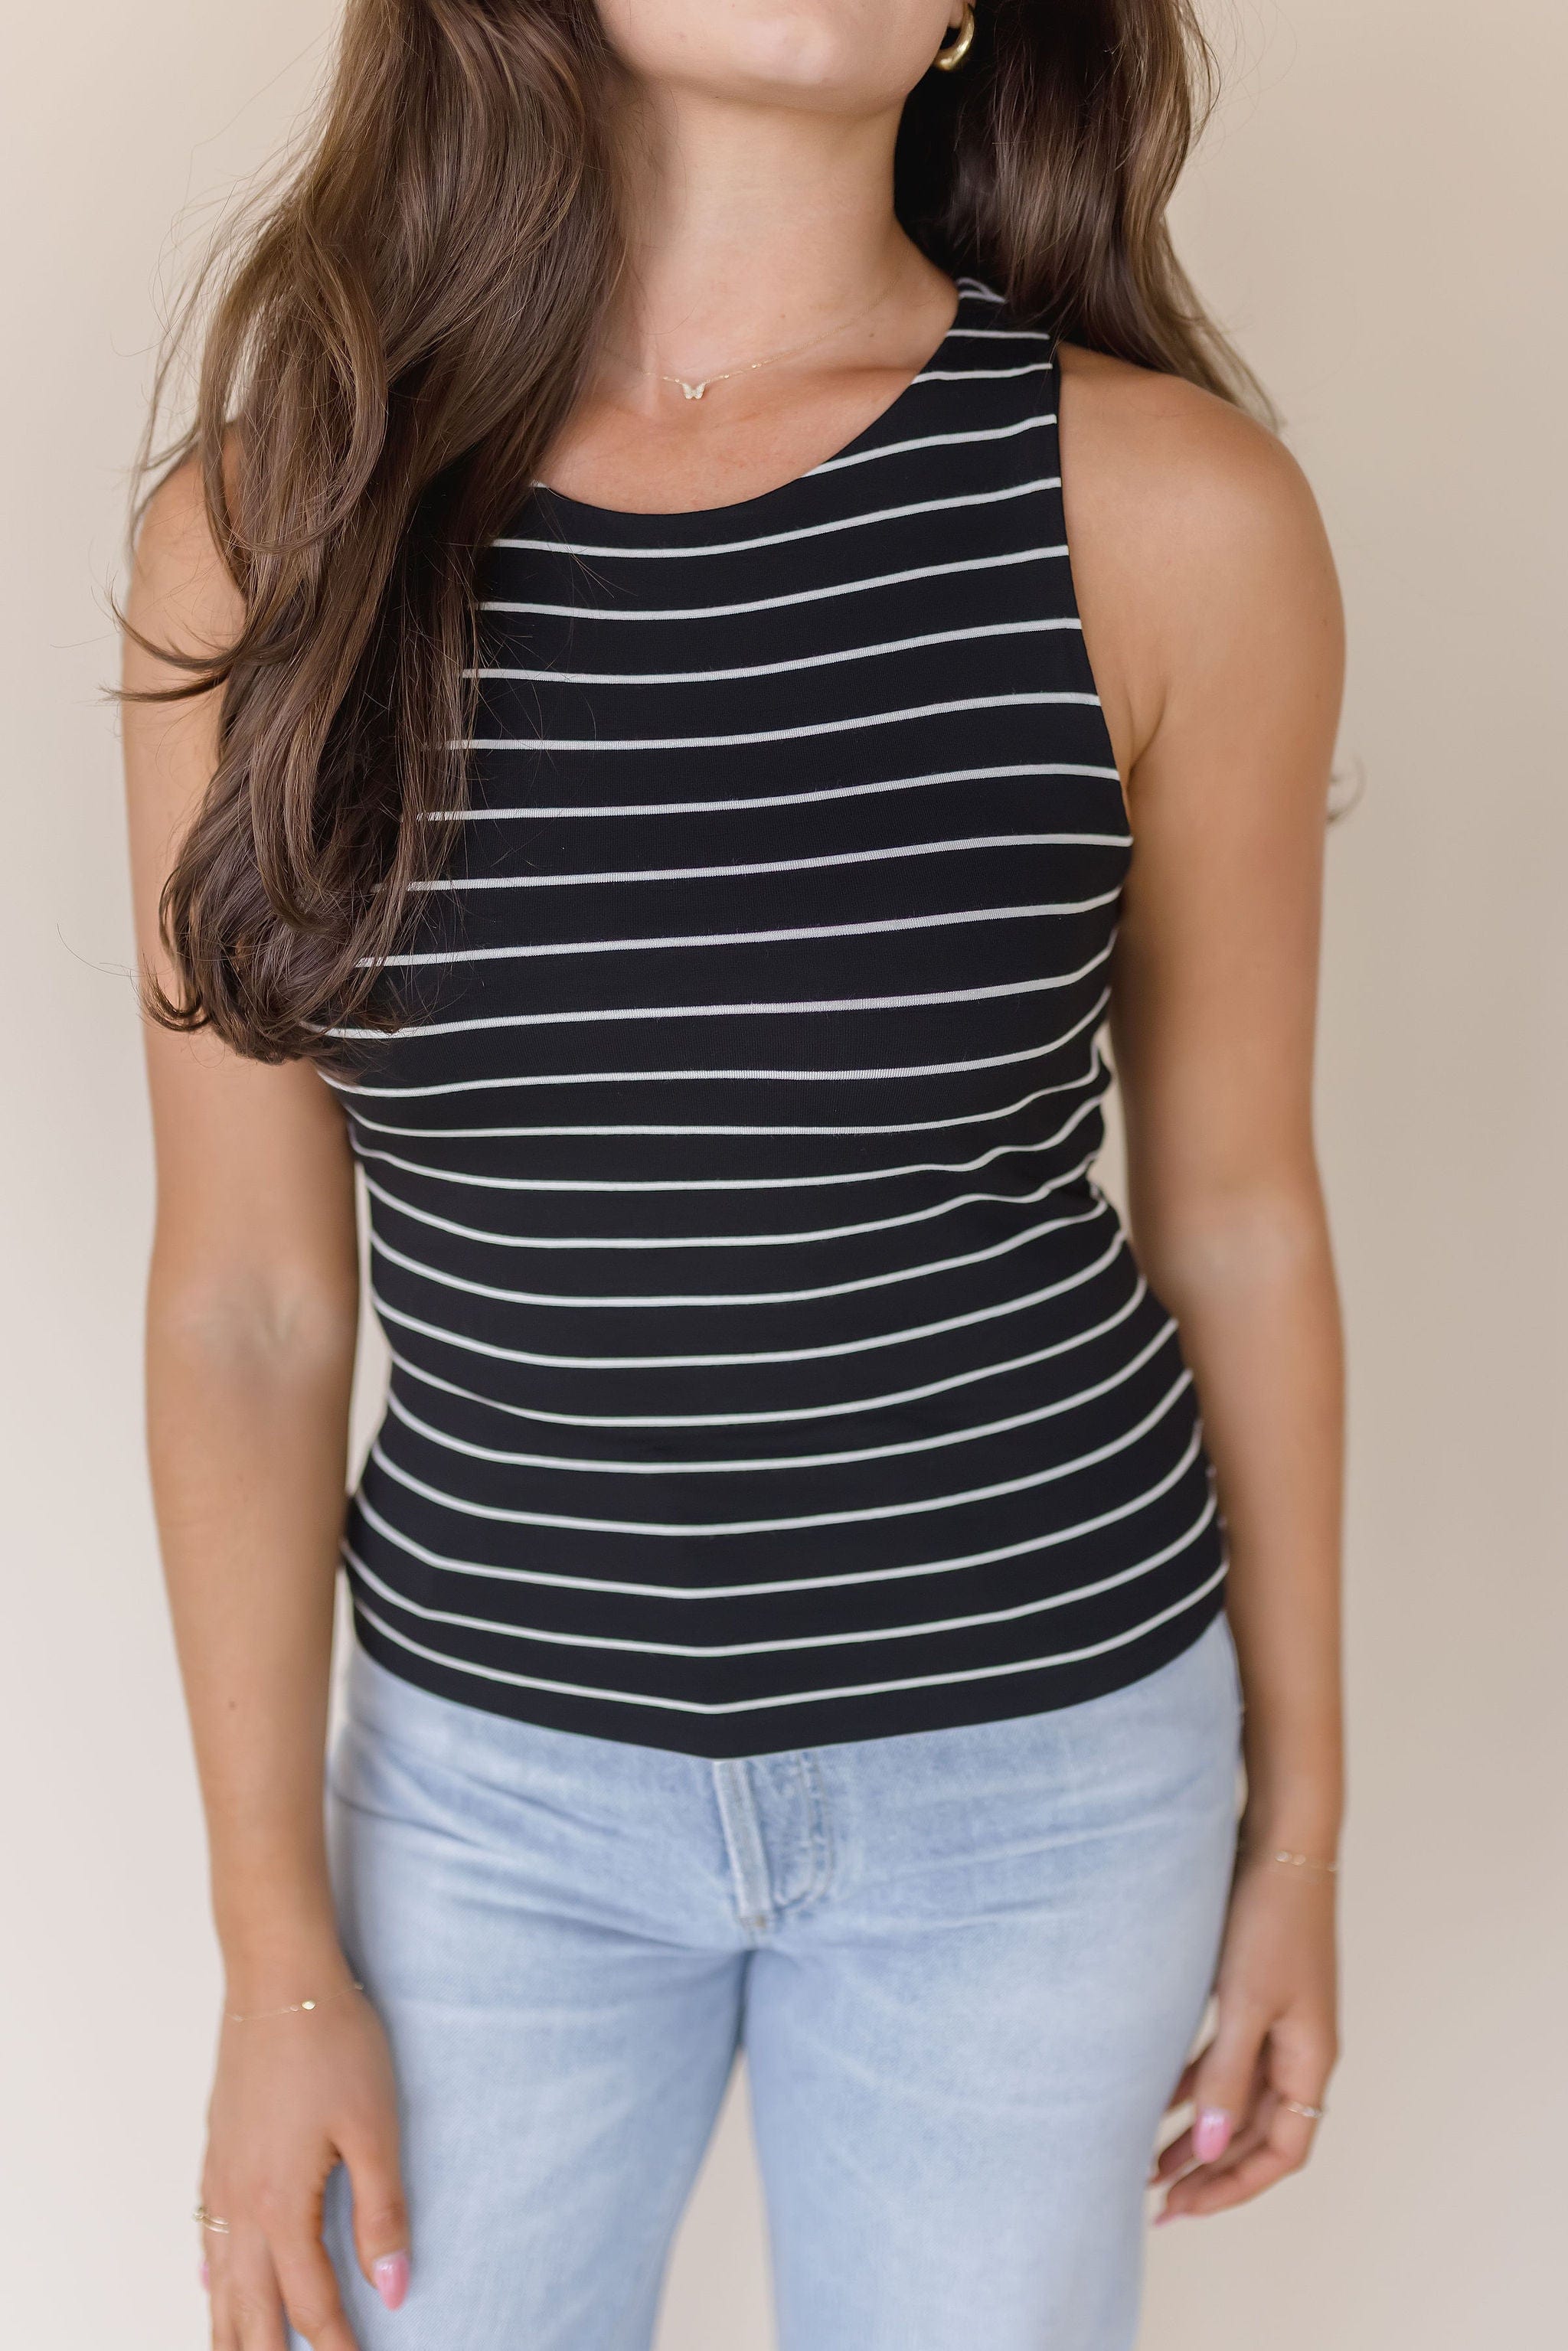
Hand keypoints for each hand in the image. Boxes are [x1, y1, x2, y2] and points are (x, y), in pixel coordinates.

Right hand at [200, 1978, 409, 2348]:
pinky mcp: (216, 2149)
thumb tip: (392, 2291)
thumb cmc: (331, 2041)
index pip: (310, 2305)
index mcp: (281, 2207)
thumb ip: (382, 2214)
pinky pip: (204, 2235)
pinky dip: (210, 2276)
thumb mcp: (375, 2128)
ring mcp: (221, 2176)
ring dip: (232, 2328)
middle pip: (249, 2311)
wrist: (279, 1975)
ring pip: (217, 2281)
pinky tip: (212, 2285)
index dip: (338, 2348)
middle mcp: (240, 2204)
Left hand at [1151, 1847, 1337, 2220]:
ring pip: (1237, 2100)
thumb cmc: (1269, 1917)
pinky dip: (1195, 2085)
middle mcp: (1299, 2050)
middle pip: (1258, 2135)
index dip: (1234, 2187)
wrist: (1281, 1842)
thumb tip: (1208, 2149)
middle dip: (1210, 2172)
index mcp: (1310, 2060)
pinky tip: (1157, 2099)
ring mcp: (1279, 2023)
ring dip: (1197, 2134)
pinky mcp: (1255, 1995)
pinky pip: (1226, 2060)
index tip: (1183, 2206)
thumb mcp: (1244, 2002)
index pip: (1281, 2153)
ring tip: (1146, 2163)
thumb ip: (1226, 2076)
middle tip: (1157, 2201)